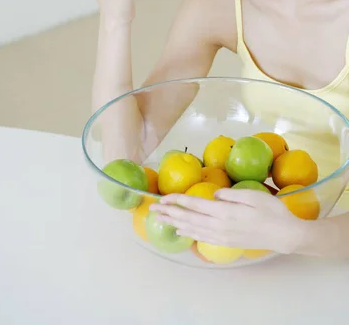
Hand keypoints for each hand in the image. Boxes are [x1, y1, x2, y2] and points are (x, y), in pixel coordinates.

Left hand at [150, 188, 308, 253]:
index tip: (163, 198)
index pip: (195, 205)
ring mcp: (222, 236)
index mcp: (225, 212)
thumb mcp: (253, 196)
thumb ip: (230, 195)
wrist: (285, 235)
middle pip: (188, 219)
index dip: (177, 201)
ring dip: (175, 224)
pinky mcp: (226, 242)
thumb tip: (213, 195)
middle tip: (152, 210)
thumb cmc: (272, 211)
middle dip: (169, 213)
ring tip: (160, 220)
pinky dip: (188, 233)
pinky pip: (202, 237)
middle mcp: (219, 226)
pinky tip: (181, 231)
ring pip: (192, 229)